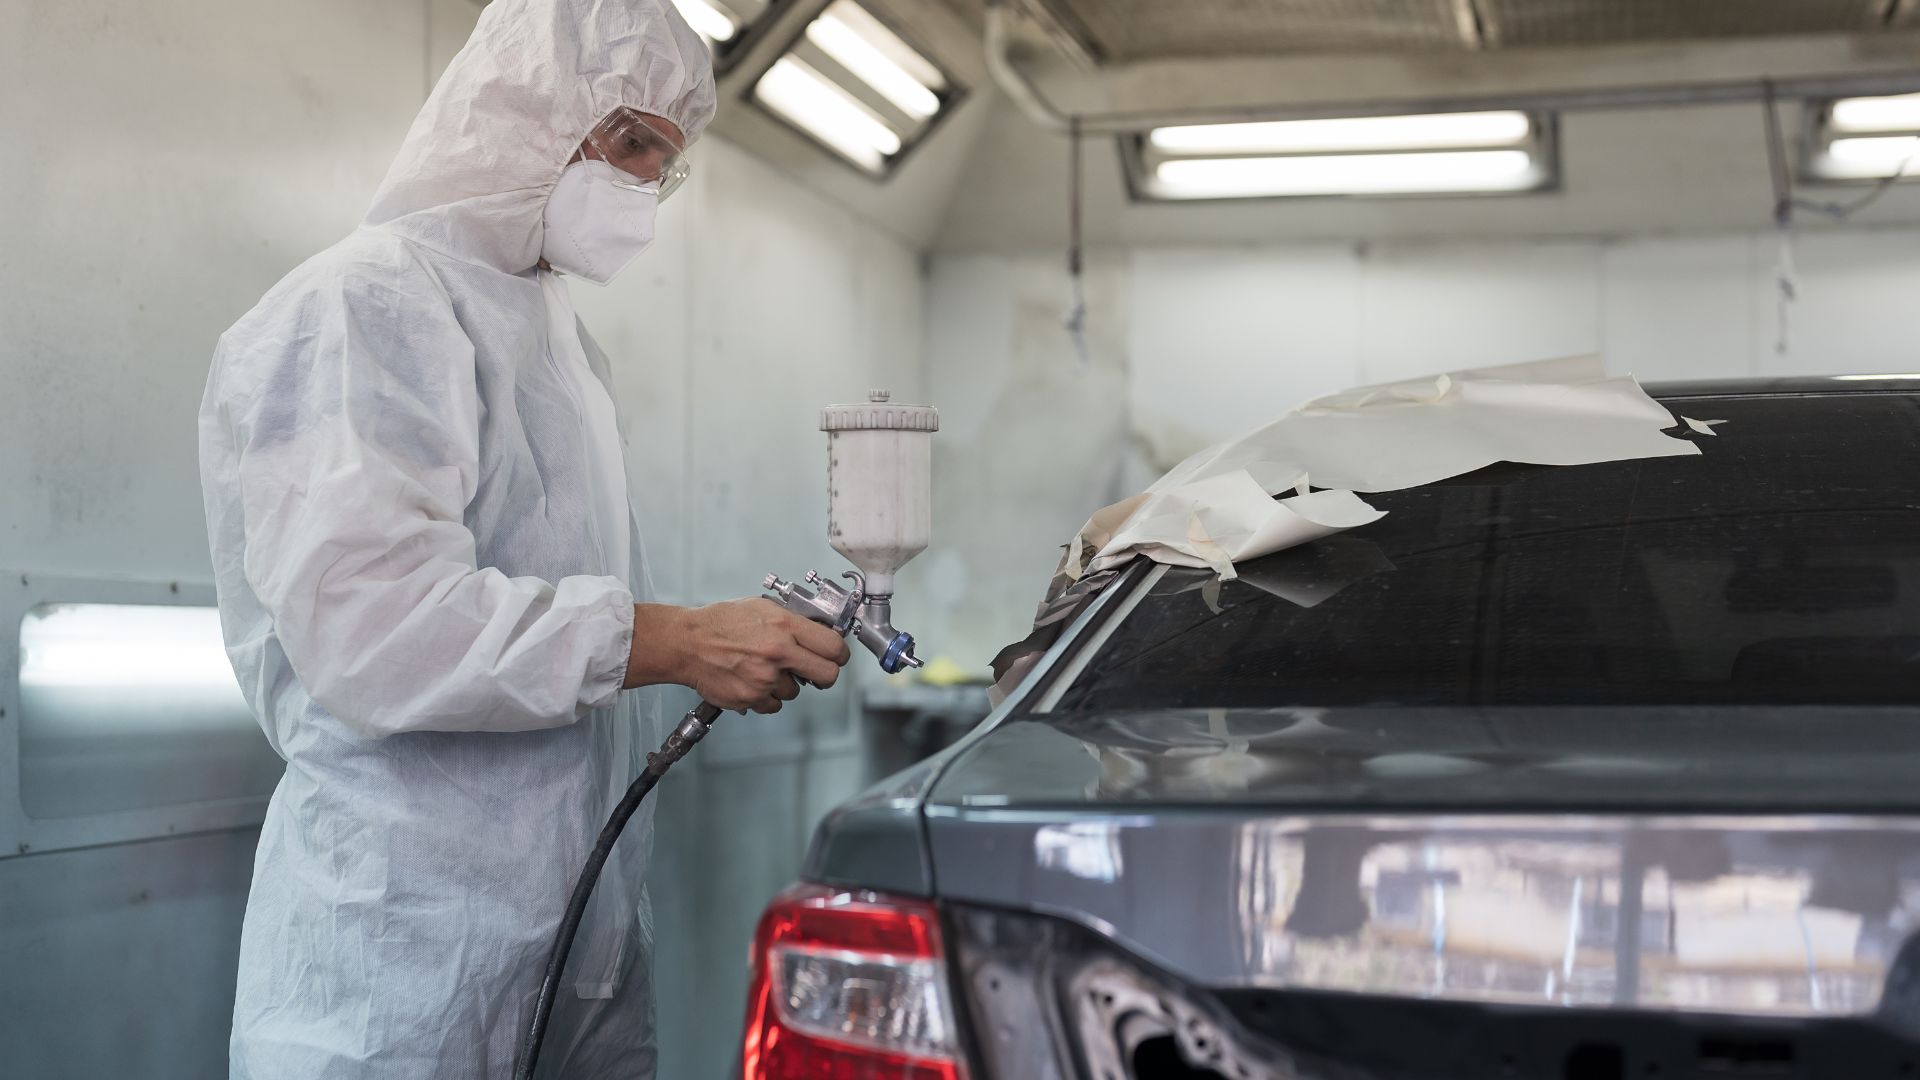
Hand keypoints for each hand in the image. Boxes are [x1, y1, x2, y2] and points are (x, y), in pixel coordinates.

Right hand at [626, 600, 850, 713]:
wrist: (688, 643)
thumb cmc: (721, 622)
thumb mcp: (762, 607)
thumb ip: (793, 621)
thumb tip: (819, 632)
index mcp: (784, 627)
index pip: (834, 647)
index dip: (839, 653)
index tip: (836, 655)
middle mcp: (778, 653)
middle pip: (828, 675)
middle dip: (824, 673)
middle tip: (814, 669)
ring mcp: (765, 679)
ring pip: (795, 691)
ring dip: (785, 683)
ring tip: (763, 668)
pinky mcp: (752, 698)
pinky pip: (773, 704)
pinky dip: (766, 696)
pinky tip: (753, 680)